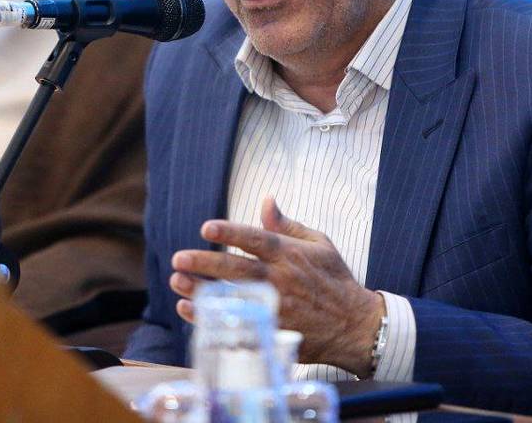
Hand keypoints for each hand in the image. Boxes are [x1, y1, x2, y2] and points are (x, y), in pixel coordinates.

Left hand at [169, 196, 384, 376]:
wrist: (355, 326)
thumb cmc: (334, 279)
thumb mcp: (318, 243)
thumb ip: (286, 225)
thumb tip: (265, 200)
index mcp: (290, 254)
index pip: (256, 239)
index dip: (230, 233)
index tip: (206, 228)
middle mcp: (281, 280)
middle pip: (237, 270)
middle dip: (205, 263)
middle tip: (179, 258)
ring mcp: (276, 308)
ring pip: (231, 298)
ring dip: (201, 290)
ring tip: (176, 280)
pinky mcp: (273, 331)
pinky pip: (235, 324)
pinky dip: (210, 317)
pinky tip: (188, 308)